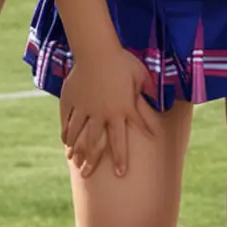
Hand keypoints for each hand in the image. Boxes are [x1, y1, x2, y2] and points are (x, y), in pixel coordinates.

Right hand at [59, 39, 159, 178]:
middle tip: (88, 175)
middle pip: (96, 143)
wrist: (97, 51)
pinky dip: (65, 131)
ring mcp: (84, 108)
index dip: (121, 158)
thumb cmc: (123, 62)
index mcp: (121, 111)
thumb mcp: (141, 77)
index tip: (121, 173)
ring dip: (76, 148)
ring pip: (78, 134)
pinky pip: (67, 119)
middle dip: (93, 161)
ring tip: (74, 160)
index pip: (122, 141)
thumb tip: (162, 102)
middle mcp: (102, 114)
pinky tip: (65, 140)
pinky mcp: (70, 100)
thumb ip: (150, 91)